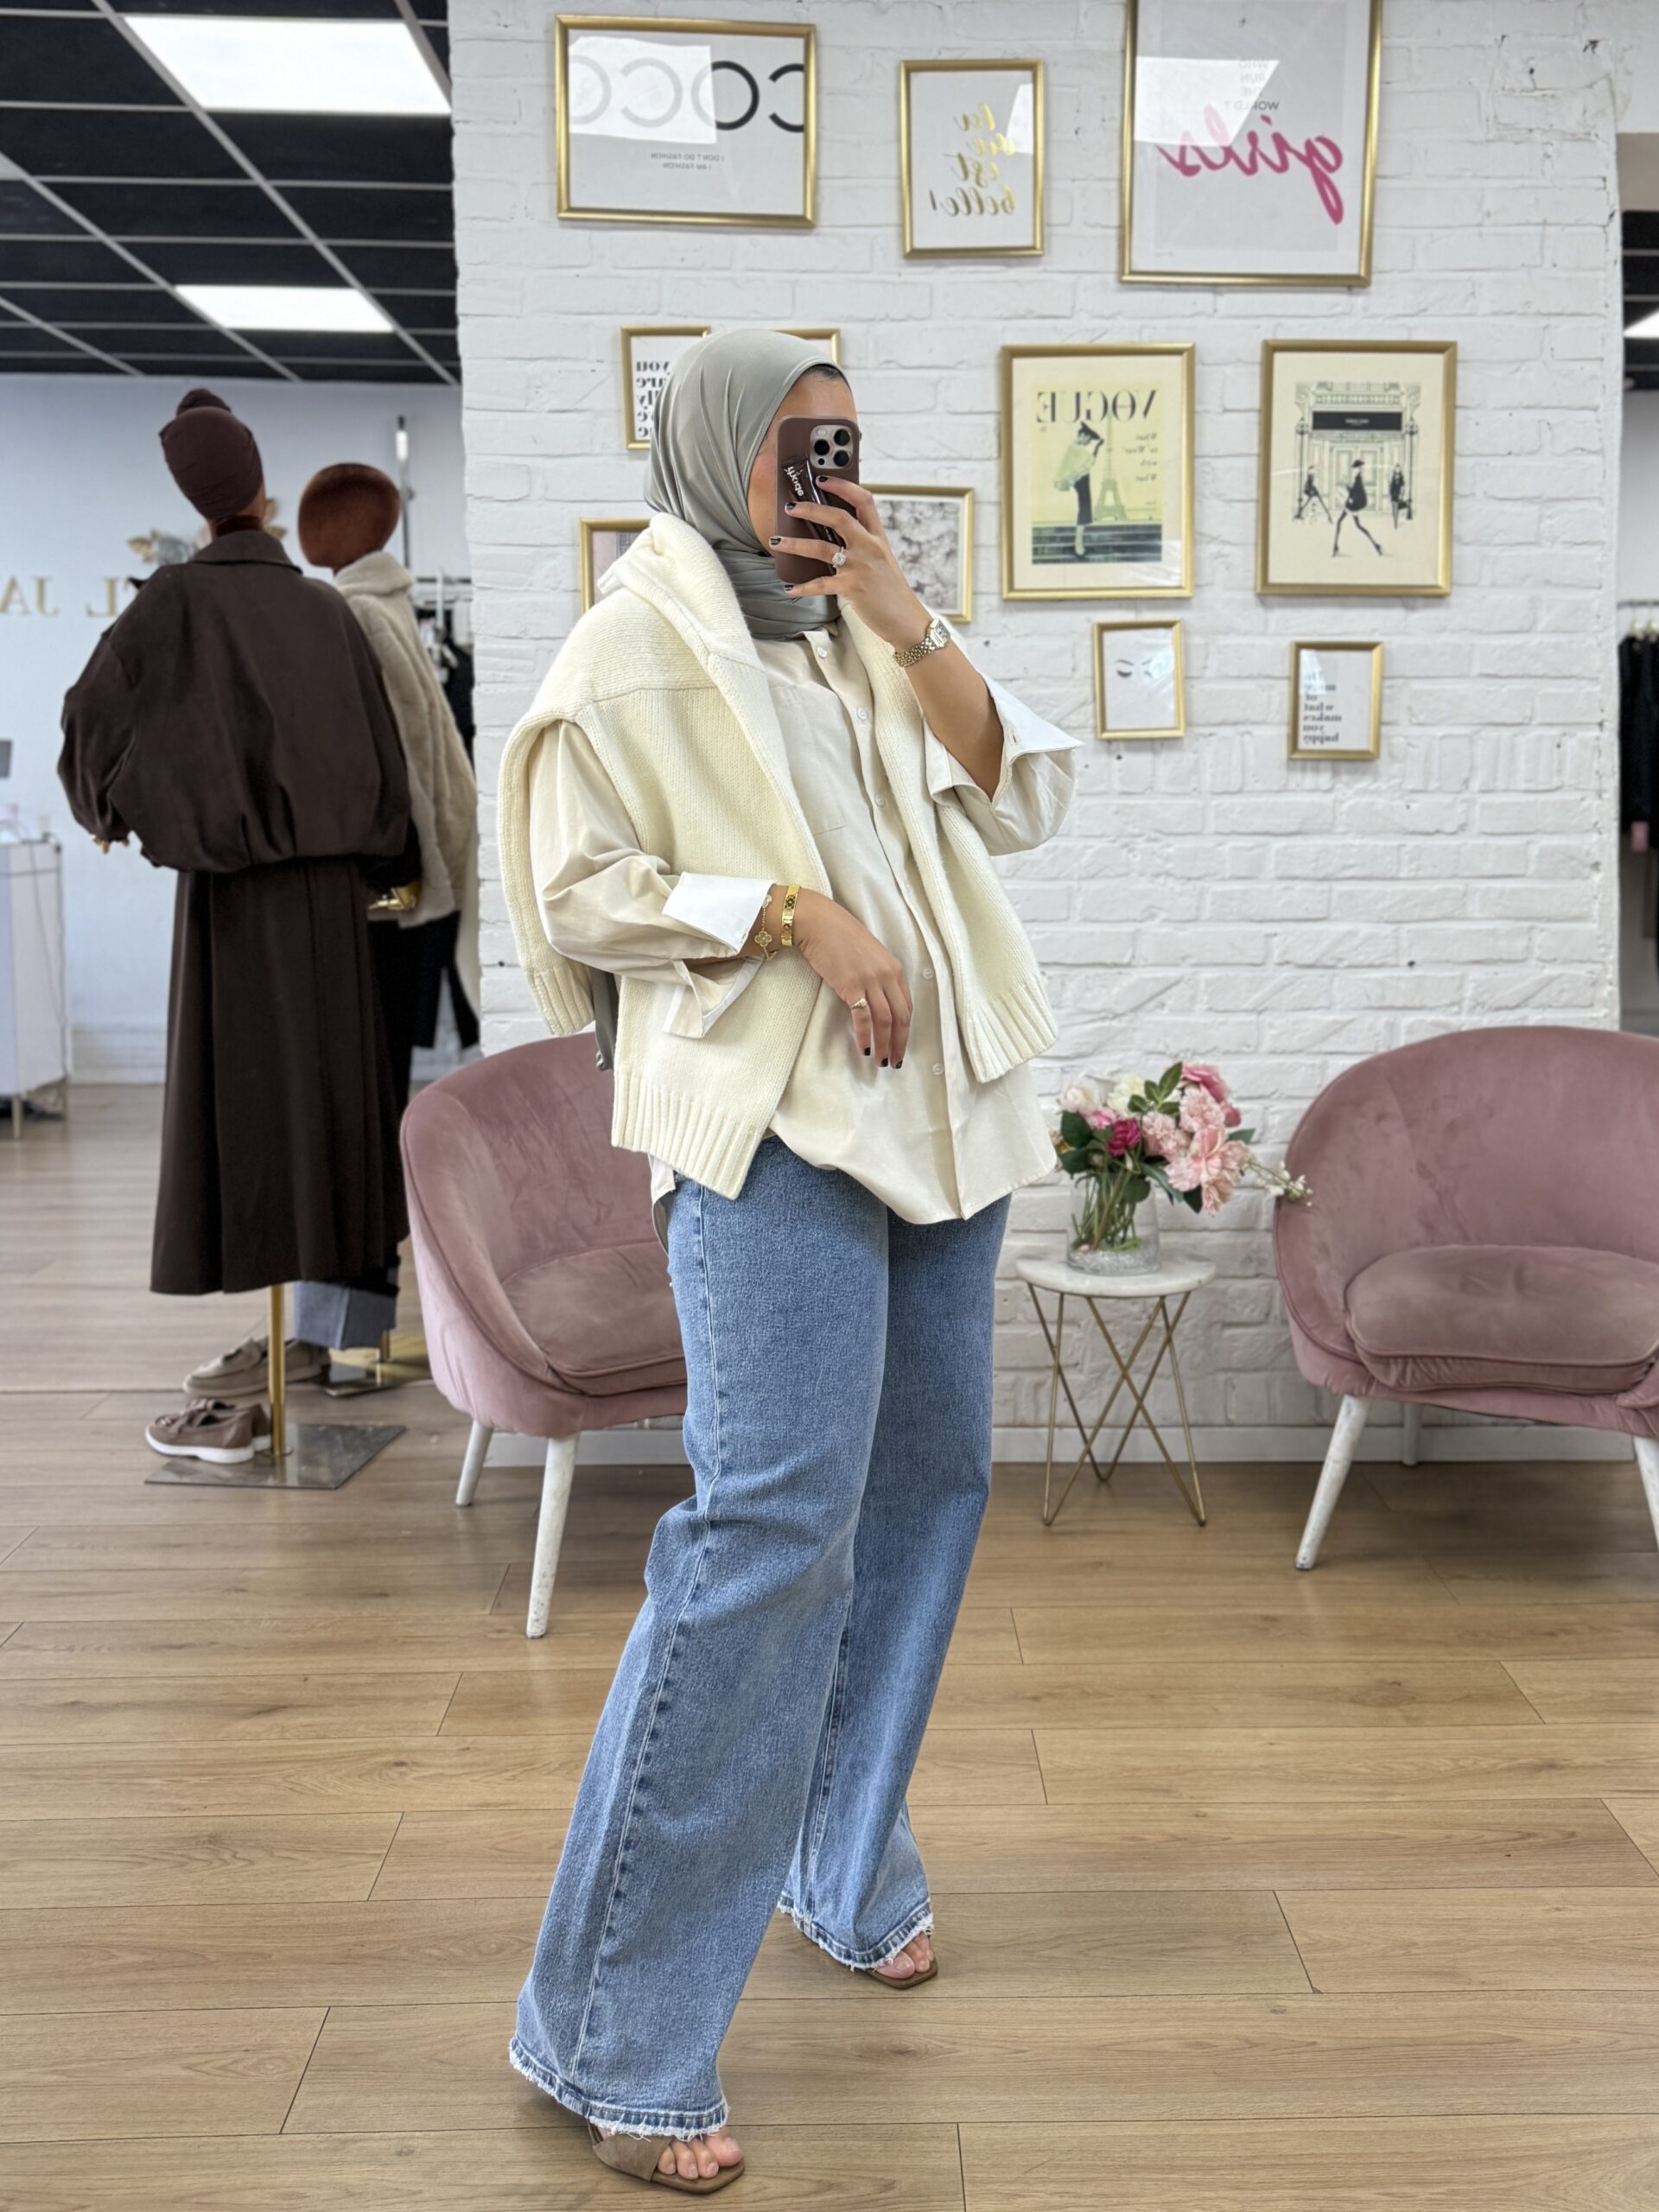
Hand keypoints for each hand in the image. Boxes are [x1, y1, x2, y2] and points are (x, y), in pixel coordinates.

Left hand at [771, 479, 930, 651]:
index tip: (822, 480)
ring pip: (821, 547)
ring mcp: (859, 566)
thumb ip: (863, 545)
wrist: (905, 619)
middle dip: (811, 509)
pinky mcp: (850, 588)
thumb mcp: (882, 560)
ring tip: (776, 541)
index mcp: (878, 537)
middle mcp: (869, 547)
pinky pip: (820, 584)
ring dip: (795, 544)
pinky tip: (790, 588)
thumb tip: (833, 535)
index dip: (842, 486)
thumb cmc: (891, 591)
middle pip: (838, 517)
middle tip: (791, 507)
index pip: (863, 500)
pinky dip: (802, 587)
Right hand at [790, 888, 911, 1066]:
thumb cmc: (840, 937)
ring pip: (885, 1021)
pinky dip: (865, 1036)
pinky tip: (864, 1048)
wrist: (819, 923)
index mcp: (894, 968)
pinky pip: (863, 1018)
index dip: (906, 1030)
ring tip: (881, 1061)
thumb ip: (878, 976)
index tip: (901, 1045)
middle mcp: (887, 975)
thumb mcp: (869, 955)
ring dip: (884, 1045)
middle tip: (896, 1062)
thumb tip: (878, 1001)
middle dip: (900, 1043)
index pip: (907, 1006)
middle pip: (901, 1017)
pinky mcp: (851, 986)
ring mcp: (870, 980)